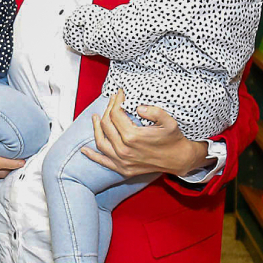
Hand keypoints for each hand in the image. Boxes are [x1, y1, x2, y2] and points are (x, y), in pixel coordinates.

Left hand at [80, 89, 208, 177]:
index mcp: (132, 136)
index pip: (115, 114)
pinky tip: (83, 150)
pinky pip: (103, 161)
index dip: (116, 101)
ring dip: (96, 128)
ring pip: (101, 141)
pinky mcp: (122, 169)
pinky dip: (92, 156)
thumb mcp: (169, 121)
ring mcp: (122, 161)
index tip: (119, 94)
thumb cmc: (173, 139)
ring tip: (96, 117)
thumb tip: (138, 107)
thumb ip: (154, 111)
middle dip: (108, 110)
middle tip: (112, 101)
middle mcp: (124, 149)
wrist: (179, 159)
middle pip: (107, 125)